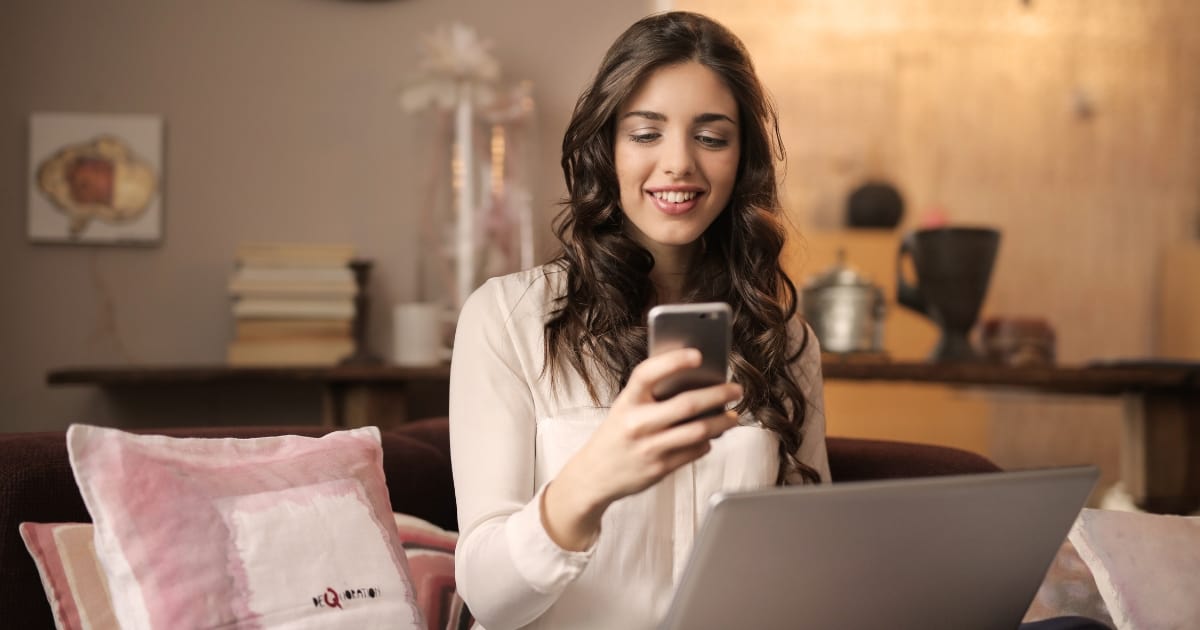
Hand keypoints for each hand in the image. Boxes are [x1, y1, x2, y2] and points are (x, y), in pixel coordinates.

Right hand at [541, 348, 741, 549]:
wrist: (594, 475)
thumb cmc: (616, 435)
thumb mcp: (624, 409)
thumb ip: (651, 396)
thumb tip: (695, 382)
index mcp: (626, 402)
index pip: (648, 373)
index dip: (673, 361)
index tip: (698, 355)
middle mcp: (637, 423)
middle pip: (686, 405)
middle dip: (718, 395)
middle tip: (736, 389)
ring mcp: (649, 448)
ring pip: (697, 431)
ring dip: (721, 422)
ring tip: (733, 416)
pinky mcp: (659, 468)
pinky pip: (694, 451)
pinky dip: (707, 442)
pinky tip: (711, 436)